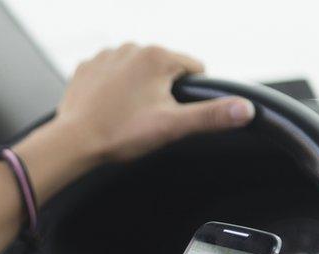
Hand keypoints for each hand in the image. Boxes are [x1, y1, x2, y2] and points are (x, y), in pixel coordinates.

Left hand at [56, 44, 254, 162]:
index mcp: (157, 56)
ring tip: (125, 115)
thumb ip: (211, 116)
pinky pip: (111, 75)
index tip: (172, 113)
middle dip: (162, 93)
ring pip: (137, 72)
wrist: (73, 141)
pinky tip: (108, 108)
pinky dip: (113, 90)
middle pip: (164, 70)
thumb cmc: (120, 134)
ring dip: (138, 89)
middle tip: (146, 119)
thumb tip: (245, 109)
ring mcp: (107, 55)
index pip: (194, 70)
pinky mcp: (88, 66)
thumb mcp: (172, 127)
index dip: (189, 95)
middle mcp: (132, 47)